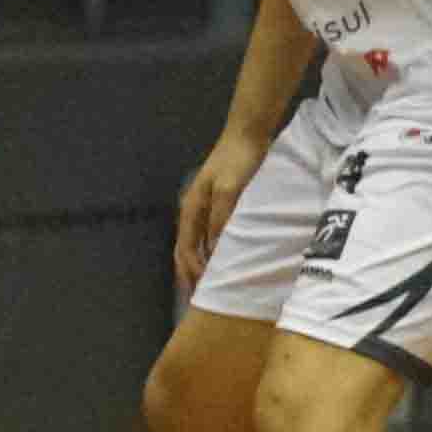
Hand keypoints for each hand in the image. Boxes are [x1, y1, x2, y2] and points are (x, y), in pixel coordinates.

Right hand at [174, 129, 266, 294]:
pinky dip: (210, 250)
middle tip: (197, 296)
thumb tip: (215, 249)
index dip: (192, 270)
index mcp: (191, 208)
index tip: (202, 291)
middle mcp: (193, 210)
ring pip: (195, 242)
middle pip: (184, 248)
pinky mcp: (217, 203)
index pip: (186, 248)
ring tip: (206, 283)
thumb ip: (221, 219)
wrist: (246, 135)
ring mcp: (204, 206)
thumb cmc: (237, 162)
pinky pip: (208, 234)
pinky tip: (220, 257)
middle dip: (188, 272)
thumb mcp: (229, 191)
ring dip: (198, 263)